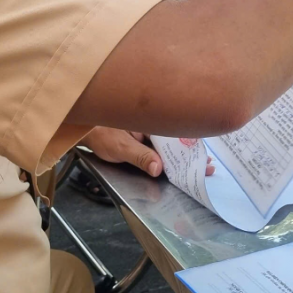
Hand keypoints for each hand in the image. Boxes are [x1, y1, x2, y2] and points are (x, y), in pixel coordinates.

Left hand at [81, 127, 212, 176]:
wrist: (82, 126)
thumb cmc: (100, 133)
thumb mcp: (120, 146)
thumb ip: (140, 157)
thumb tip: (159, 168)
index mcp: (152, 124)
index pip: (176, 139)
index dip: (191, 152)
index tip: (204, 161)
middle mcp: (153, 127)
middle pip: (178, 142)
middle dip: (193, 155)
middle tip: (209, 168)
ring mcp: (148, 134)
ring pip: (171, 145)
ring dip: (185, 156)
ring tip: (202, 166)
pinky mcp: (142, 140)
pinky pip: (161, 148)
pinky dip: (172, 156)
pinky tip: (181, 163)